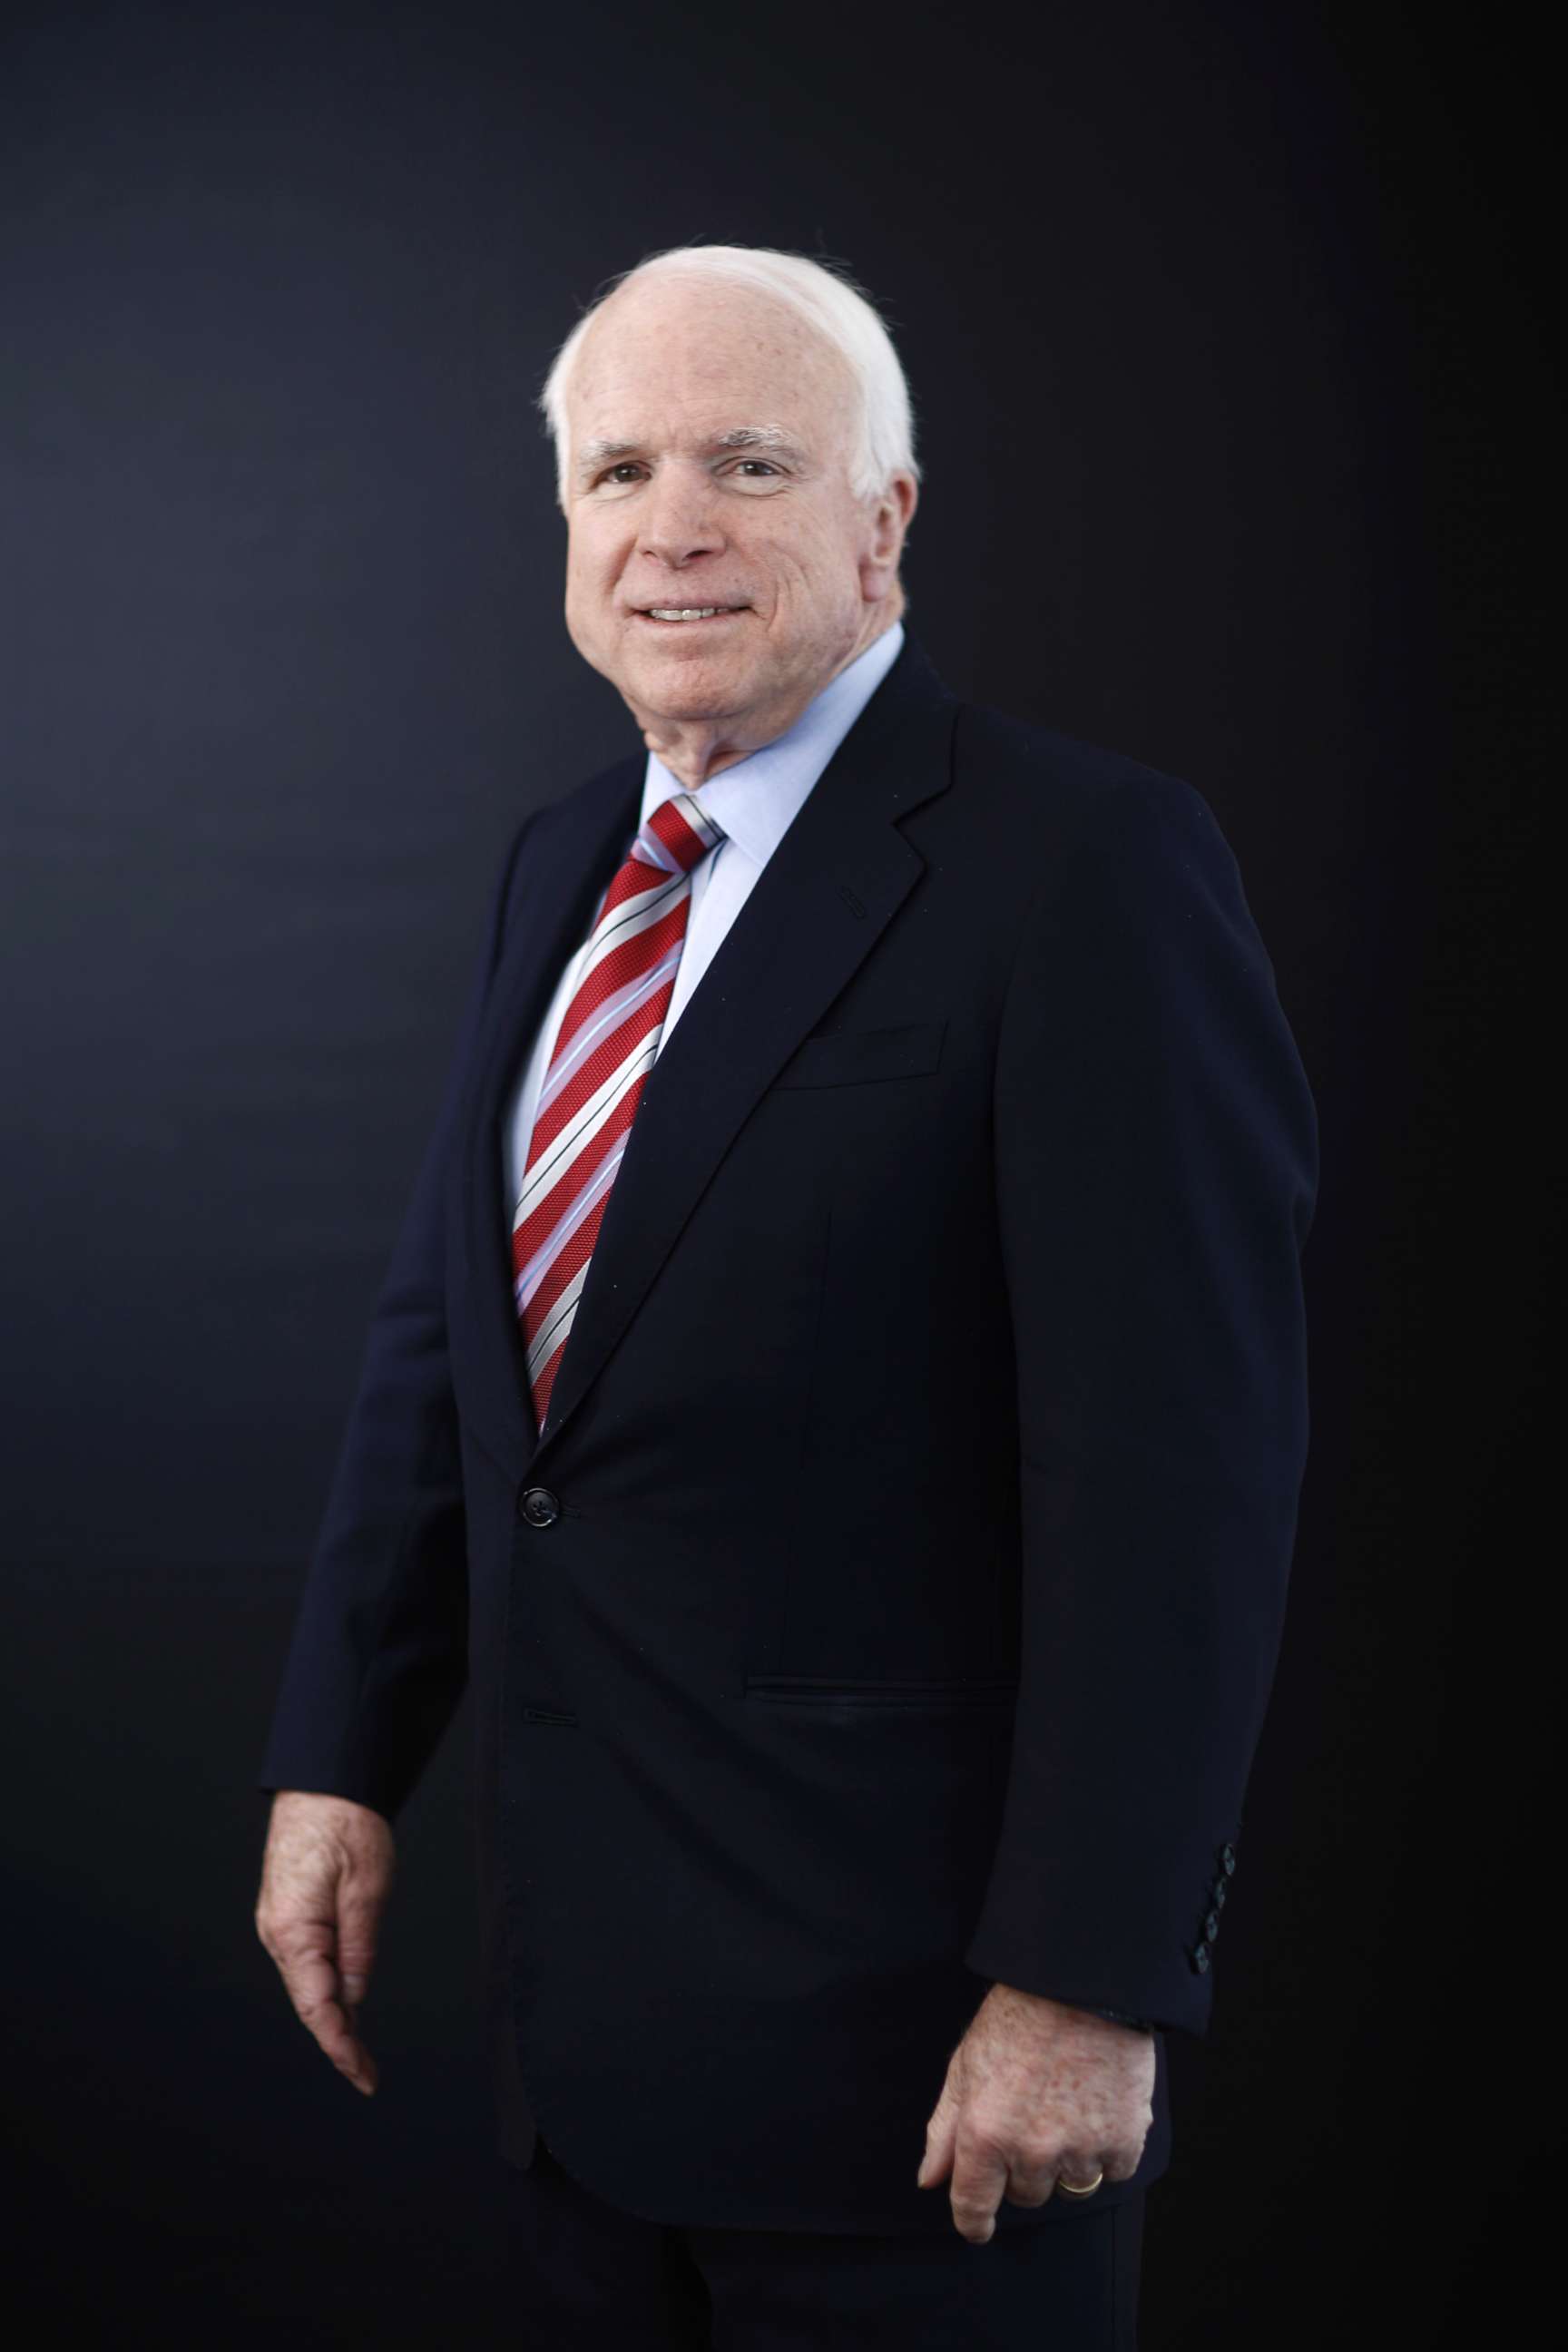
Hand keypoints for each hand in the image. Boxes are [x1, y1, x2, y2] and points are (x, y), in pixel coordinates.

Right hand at [254, 1790, 395, 2096]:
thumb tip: (356, 1996)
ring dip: (332, 2015)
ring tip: (359, 2050)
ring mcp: (279, 1924)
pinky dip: (326, 1988)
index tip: (362, 2077)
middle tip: (367, 2075)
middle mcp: (278, 1934)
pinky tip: (345, 2002)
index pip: (318, 2006)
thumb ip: (360, 1946)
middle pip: (309, 2002)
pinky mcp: (287, 1913)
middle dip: (338, 2040)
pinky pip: (307, 1962)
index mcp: (294, 1931)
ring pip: (307, 1984)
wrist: (322, 1781)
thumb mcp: (367, 1886)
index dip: (341, 2047)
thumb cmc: (344, 1824)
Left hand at [916, 1983, 1154, 2241]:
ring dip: (1068, 2160)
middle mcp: (1031, 2152)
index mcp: (985, 2134)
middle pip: (1026, 2195)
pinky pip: (1113, 2171)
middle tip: (1033, 2116)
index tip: (979, 2225)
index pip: (973, 2206)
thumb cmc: (1018, 2016)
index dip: (974, 2222)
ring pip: (1070, 2186)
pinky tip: (1100, 2108)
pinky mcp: (1124, 2141)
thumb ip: (944, 2129)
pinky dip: (1107, 2149)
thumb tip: (930, 2180)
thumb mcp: (965, 2065)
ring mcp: (1080, 2150)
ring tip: (1069, 2107)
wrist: (1082, 1982)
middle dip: (1025, 2166)